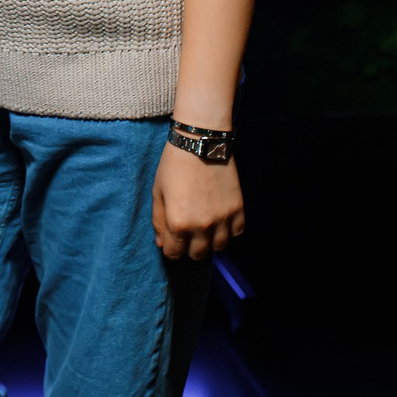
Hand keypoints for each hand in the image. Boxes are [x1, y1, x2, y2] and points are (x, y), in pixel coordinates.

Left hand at [151, 144, 244, 260]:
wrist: (201, 142)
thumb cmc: (173, 165)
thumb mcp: (158, 192)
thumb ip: (158, 221)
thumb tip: (162, 244)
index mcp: (178, 223)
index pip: (174, 254)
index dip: (171, 248)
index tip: (173, 239)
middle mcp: (201, 227)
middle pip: (197, 255)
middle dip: (190, 247)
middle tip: (189, 233)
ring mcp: (222, 219)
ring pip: (219, 247)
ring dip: (210, 241)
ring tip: (205, 227)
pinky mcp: (238, 210)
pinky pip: (236, 232)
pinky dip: (229, 230)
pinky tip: (221, 219)